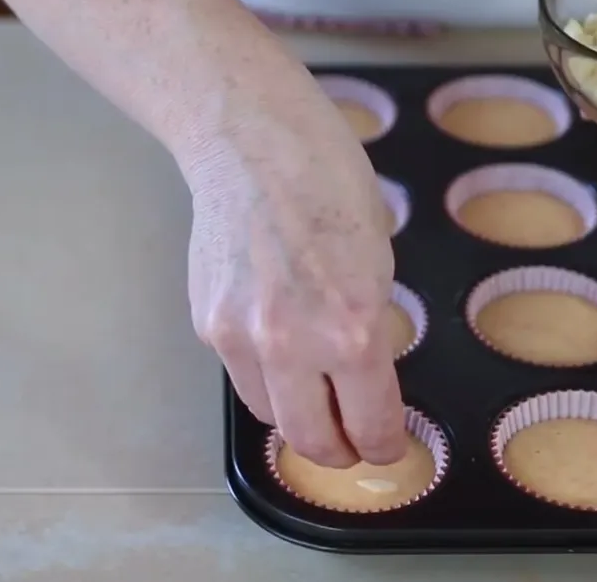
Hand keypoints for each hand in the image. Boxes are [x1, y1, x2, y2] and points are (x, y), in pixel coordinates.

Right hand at [183, 94, 406, 467]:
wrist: (252, 145)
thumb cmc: (327, 183)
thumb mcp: (376, 261)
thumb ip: (368, 328)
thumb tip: (364, 377)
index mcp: (352, 328)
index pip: (370, 424)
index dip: (384, 447)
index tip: (388, 447)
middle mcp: (292, 343)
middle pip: (311, 441)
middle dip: (338, 452)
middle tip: (351, 445)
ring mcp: (240, 337)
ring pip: (269, 415)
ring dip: (296, 418)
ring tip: (313, 400)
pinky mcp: (207, 324)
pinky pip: (241, 375)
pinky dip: (264, 377)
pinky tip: (279, 347)